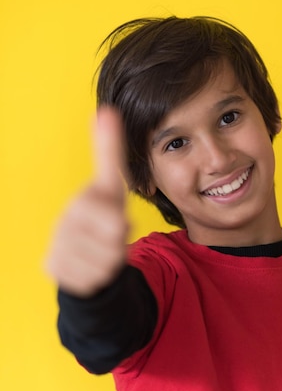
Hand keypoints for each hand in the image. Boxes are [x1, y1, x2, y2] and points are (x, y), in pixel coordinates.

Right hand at [46, 107, 129, 296]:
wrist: (81, 252)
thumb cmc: (101, 218)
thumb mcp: (111, 187)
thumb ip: (109, 152)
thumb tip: (106, 111)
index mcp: (79, 203)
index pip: (114, 222)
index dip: (120, 227)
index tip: (118, 225)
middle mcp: (62, 222)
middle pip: (113, 245)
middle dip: (119, 246)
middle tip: (110, 240)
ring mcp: (55, 245)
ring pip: (104, 265)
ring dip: (110, 263)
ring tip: (100, 252)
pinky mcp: (52, 267)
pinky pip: (91, 280)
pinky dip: (97, 277)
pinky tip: (90, 266)